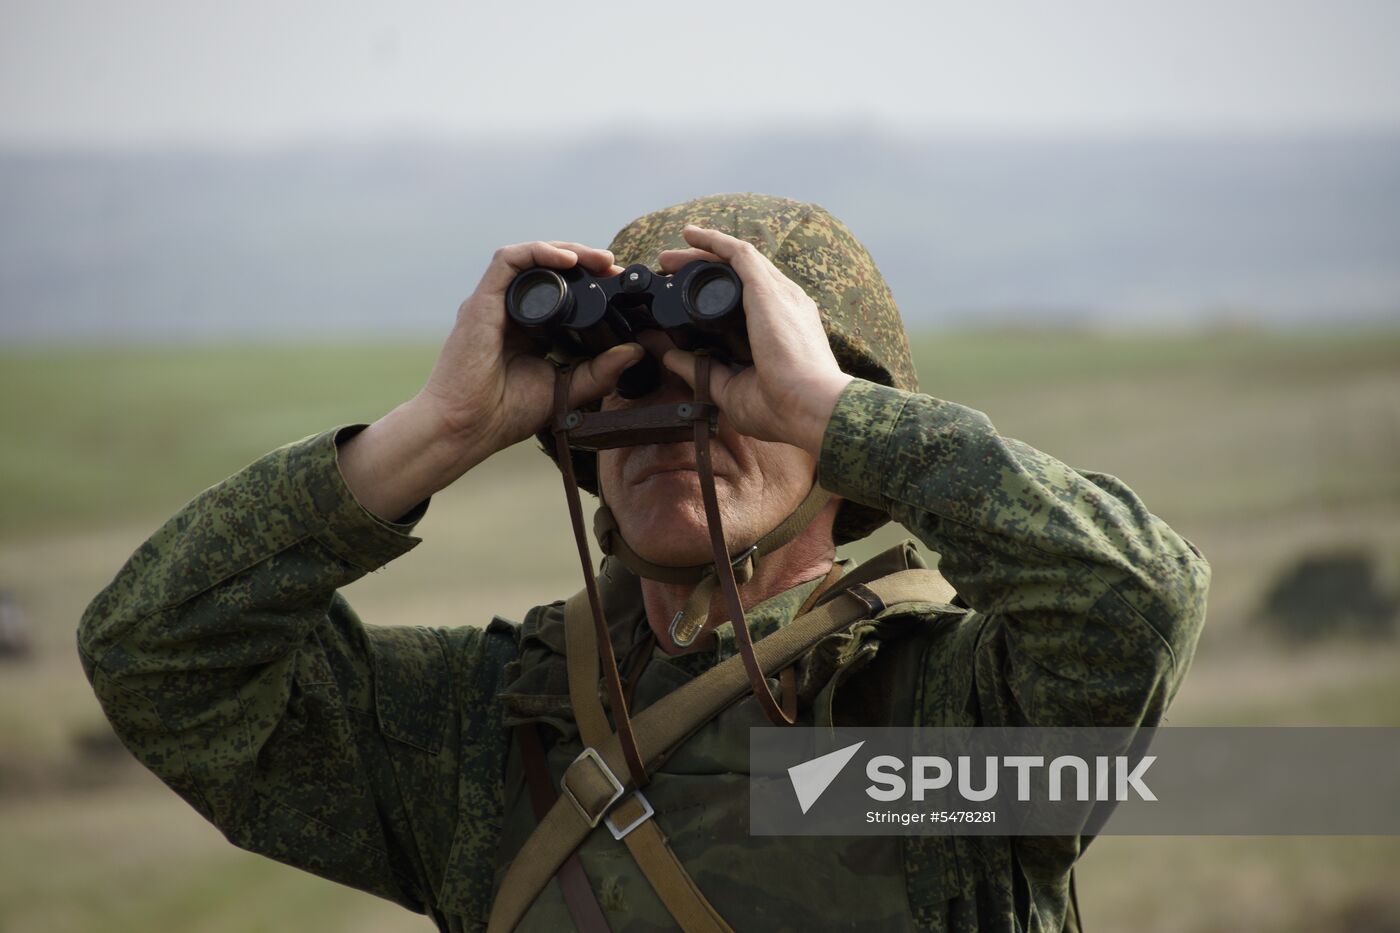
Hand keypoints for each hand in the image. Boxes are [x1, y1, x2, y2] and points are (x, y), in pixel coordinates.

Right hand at [339, 241, 641, 520]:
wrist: (466, 428)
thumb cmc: (506, 413)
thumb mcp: (567, 388)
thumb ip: (601, 371)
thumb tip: (636, 351)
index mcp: (530, 328)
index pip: (561, 291)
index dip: (591, 283)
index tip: (621, 288)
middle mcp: (510, 310)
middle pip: (548, 269)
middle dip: (585, 261)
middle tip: (616, 269)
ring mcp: (494, 303)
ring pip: (531, 257)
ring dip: (567, 251)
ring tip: (599, 260)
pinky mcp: (481, 301)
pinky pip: (509, 260)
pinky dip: (539, 252)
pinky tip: (568, 260)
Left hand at [657, 226, 852, 455]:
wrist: (810, 407)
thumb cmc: (782, 408)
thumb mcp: (729, 389)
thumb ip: (701, 370)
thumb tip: (670, 356)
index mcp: (781, 330)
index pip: (743, 302)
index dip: (711, 295)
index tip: (682, 299)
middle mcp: (784, 305)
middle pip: (737, 276)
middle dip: (699, 267)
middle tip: (667, 268)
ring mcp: (778, 294)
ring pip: (735, 260)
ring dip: (700, 253)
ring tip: (668, 255)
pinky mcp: (767, 289)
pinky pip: (738, 253)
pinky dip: (714, 241)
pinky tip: (691, 234)